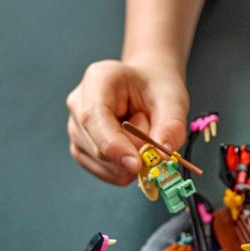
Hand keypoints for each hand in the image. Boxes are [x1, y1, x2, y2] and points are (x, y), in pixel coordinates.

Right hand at [65, 58, 188, 185]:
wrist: (148, 87)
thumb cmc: (156, 88)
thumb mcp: (173, 100)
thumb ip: (171, 126)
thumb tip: (160, 156)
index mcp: (98, 79)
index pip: (93, 118)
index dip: (114, 145)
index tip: (137, 163)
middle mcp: (79, 103)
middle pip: (98, 146)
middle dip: (132, 151)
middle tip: (152, 131)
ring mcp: (76, 127)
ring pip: (101, 162)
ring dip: (129, 159)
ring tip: (140, 133)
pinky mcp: (81, 148)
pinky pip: (104, 171)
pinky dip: (125, 168)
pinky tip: (133, 149)